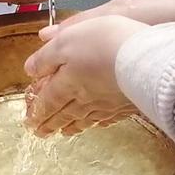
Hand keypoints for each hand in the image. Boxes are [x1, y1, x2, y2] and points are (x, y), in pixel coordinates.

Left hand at [22, 16, 146, 135]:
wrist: (145, 58)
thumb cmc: (104, 44)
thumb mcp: (66, 41)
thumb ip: (46, 57)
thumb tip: (30, 70)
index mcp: (67, 83)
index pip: (47, 101)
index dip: (37, 111)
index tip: (29, 122)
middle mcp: (85, 98)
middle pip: (64, 113)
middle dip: (50, 124)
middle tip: (40, 134)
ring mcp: (107, 103)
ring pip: (85, 118)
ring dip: (72, 126)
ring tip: (64, 133)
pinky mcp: (127, 104)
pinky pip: (109, 118)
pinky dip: (99, 123)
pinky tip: (99, 124)